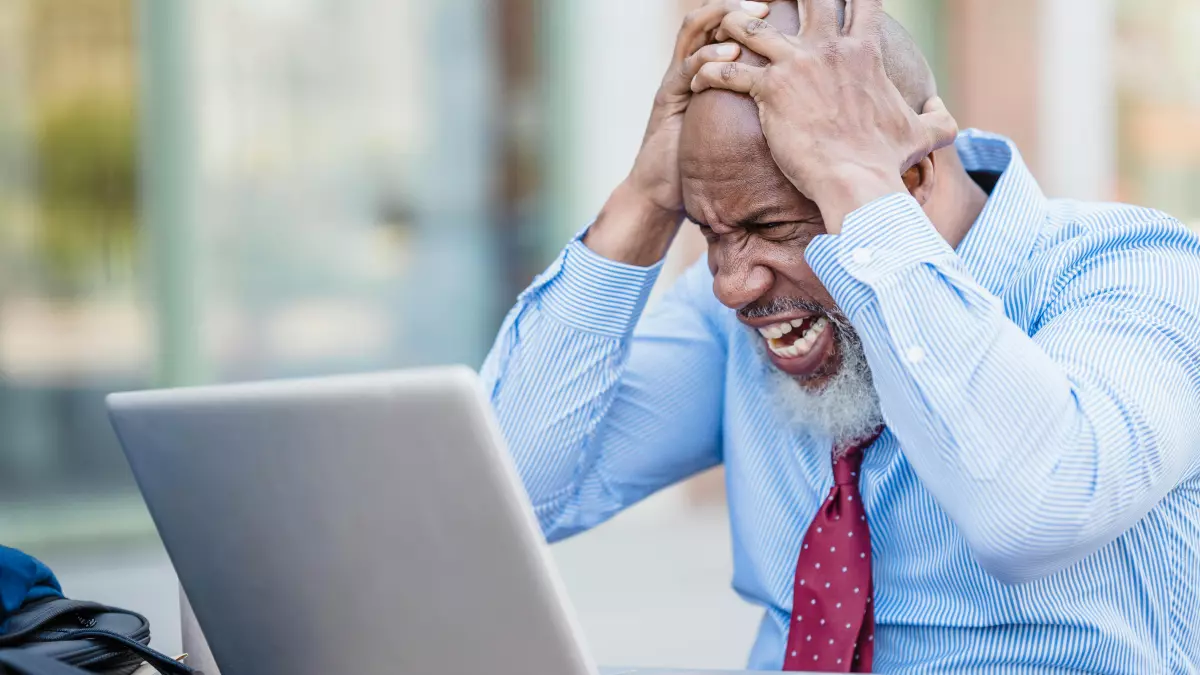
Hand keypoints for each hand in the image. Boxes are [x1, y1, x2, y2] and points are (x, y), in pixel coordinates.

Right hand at [586, 0, 768, 265]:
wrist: (661, 192)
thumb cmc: (701, 164)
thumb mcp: (736, 129)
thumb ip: (757, 110)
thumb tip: (802, 108)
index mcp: (707, 70)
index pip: (725, 25)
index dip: (748, 12)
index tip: (780, 7)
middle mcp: (687, 67)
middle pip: (708, 18)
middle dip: (736, 5)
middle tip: (766, 4)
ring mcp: (675, 81)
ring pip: (693, 32)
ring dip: (722, 20)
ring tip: (752, 17)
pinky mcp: (666, 99)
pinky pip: (685, 68)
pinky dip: (708, 58)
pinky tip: (731, 56)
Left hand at [689, 0, 958, 232]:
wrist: (858, 183)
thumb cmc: (888, 162)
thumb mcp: (924, 135)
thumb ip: (938, 118)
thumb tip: (946, 114)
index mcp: (863, 51)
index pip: (859, 1)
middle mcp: (829, 48)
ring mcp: (797, 65)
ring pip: (750, 25)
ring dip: (731, 24)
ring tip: (718, 29)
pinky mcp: (769, 90)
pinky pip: (727, 71)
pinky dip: (708, 72)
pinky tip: (696, 79)